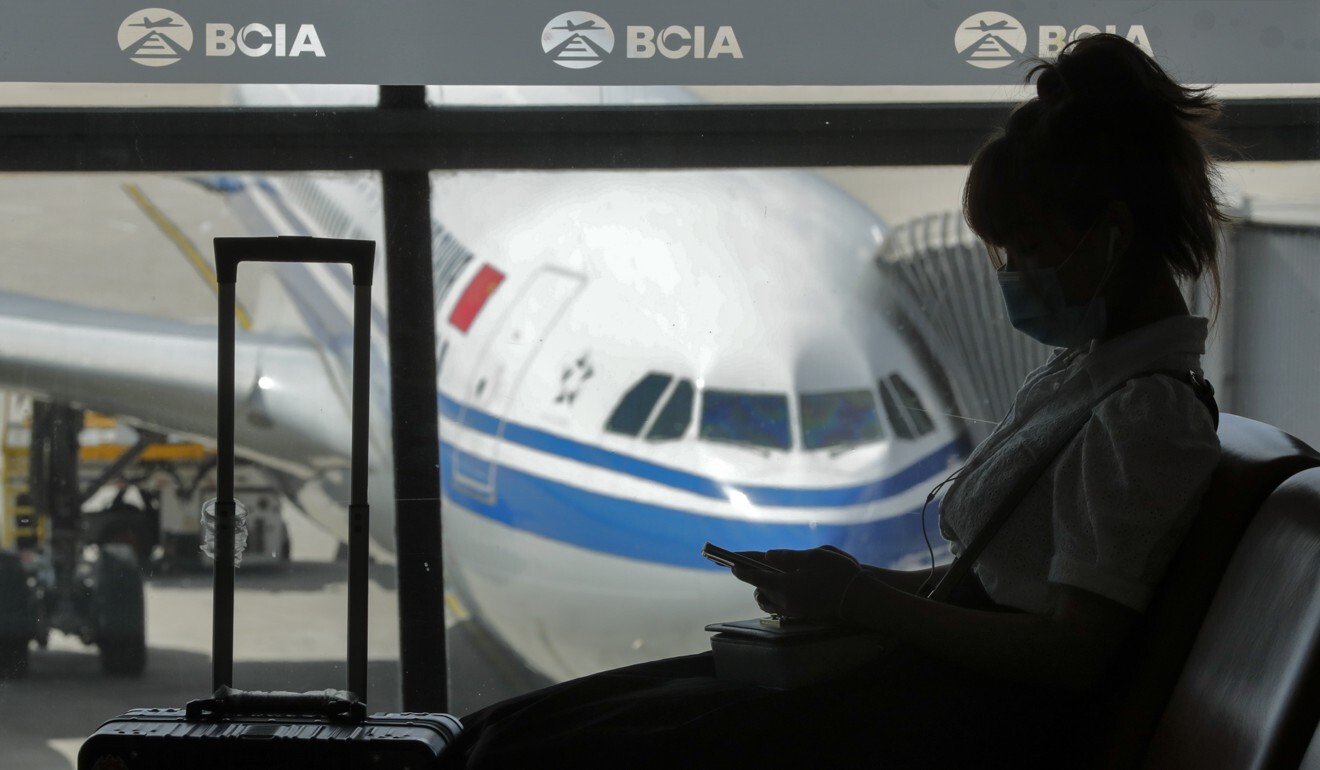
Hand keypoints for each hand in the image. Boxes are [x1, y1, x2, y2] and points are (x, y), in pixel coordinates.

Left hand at [731, 546, 862, 620]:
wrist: (859, 598)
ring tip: (762, 574)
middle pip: (760, 588)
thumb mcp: (814, 557)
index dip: (742, 569)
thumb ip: (788, 557)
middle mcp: (786, 600)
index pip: (757, 576)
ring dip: (762, 587)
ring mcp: (793, 609)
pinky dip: (773, 595)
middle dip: (752, 577)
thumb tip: (768, 556)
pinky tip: (778, 586)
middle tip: (745, 565)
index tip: (731, 564)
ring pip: (768, 599)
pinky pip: (778, 606)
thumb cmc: (838, 573)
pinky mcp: (801, 613)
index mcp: (786, 585)